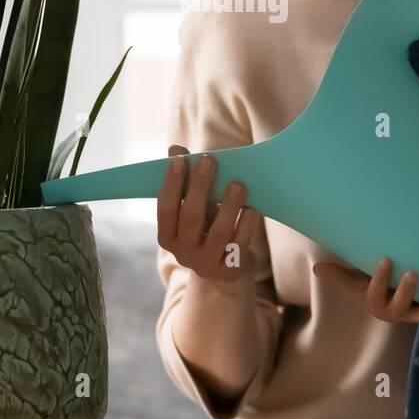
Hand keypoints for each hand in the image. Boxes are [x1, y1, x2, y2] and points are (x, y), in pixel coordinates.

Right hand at [157, 144, 262, 288]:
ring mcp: (207, 264)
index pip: (166, 209)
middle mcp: (183, 253)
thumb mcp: (193, 207)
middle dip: (199, 187)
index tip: (180, 159)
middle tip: (209, 161)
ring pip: (218, 233)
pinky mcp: (231, 270)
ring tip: (238, 184)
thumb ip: (185, 180)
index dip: (171, 184)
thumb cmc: (206, 228)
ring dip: (228, 205)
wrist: (225, 269)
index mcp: (168, 236)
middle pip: (191, 218)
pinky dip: (246, 224)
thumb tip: (174, 148)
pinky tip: (252, 207)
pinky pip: (240, 244)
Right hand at [313, 258, 418, 341]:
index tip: (386, 260)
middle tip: (414, 273)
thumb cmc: (370, 283)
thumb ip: (339, 275)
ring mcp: (412, 313)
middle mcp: (395, 312)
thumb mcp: (354, 279)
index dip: (380, 280)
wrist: (388, 294)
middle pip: (399, 307)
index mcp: (376, 303)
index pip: (375, 295)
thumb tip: (317, 268)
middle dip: (407, 291)